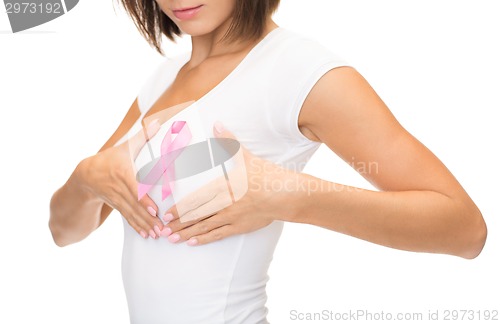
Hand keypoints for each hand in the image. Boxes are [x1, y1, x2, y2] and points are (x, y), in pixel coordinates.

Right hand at [77, 119, 165, 238]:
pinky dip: (137, 227)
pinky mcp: (116, 206)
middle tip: (162, 229)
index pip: (134, 188)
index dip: (143, 199)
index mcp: (121, 173)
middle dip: (148, 218)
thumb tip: (157, 122)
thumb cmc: (111, 158)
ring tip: (157, 235)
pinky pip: (127, 218)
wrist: (85, 175)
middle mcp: (118, 188)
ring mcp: (116, 199)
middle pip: (135, 205)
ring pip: (132, 214)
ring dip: (145, 225)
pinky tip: (146, 235)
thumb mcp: (124, 146)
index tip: (154, 209)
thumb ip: (142, 136)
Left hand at [162, 121, 300, 245]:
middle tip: (161, 229)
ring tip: (171, 239)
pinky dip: (205, 239)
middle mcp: (224, 205)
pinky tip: (193, 243)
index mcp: (223, 187)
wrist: (285, 195)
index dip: (180, 208)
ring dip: (186, 234)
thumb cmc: (266, 175)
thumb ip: (229, 142)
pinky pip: (219, 235)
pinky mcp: (240, 227)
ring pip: (204, 228)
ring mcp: (232, 218)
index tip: (166, 213)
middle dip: (177, 224)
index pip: (196, 200)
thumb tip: (218, 124)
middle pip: (196, 216)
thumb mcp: (246, 157)